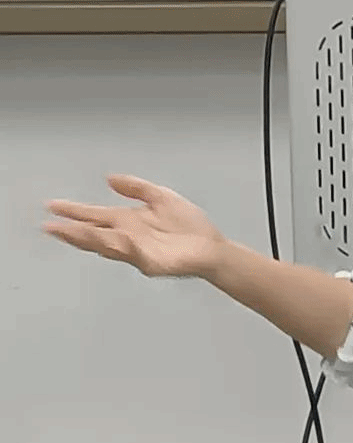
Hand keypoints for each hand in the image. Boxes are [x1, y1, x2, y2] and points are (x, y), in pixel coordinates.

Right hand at [43, 174, 226, 278]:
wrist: (211, 246)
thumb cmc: (188, 225)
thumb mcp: (161, 197)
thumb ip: (136, 188)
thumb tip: (110, 178)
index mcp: (127, 221)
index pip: (94, 215)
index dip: (73, 211)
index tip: (53, 206)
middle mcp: (127, 237)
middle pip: (93, 234)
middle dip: (72, 230)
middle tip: (50, 226)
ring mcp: (138, 251)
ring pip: (107, 245)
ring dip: (88, 239)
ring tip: (69, 232)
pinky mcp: (153, 263)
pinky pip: (137, 254)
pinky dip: (127, 247)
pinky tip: (118, 238)